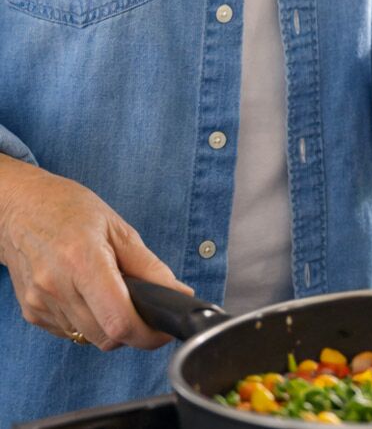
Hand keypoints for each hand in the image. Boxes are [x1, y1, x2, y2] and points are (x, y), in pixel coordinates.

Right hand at [0, 157, 192, 350]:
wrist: (19, 208)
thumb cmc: (69, 209)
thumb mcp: (117, 227)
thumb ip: (149, 266)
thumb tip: (178, 295)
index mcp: (82, 260)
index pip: (119, 320)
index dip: (147, 334)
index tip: (163, 330)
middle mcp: (57, 287)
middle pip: (106, 337)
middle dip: (133, 331)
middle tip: (145, 310)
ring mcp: (41, 304)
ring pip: (89, 338)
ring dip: (111, 327)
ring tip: (115, 294)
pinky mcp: (32, 314)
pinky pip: (71, 332)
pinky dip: (89, 322)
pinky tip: (89, 295)